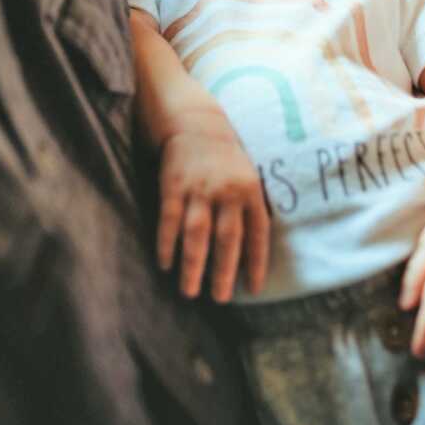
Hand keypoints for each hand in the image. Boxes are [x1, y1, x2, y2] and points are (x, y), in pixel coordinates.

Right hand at [156, 110, 269, 302]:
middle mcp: (227, 191)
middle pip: (227, 238)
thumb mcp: (249, 178)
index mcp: (251, 191)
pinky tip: (165, 264)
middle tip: (219, 299)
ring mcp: (199, 188)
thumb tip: (254, 257)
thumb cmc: (228, 161)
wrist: (198, 124)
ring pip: (197, 234)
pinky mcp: (174, 185)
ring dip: (193, 265)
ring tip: (190, 292)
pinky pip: (170, 220)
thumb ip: (252, 211)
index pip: (258, 232)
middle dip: (223, 272)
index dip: (256, 262)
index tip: (253, 289)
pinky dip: (167, 244)